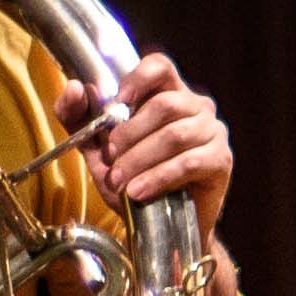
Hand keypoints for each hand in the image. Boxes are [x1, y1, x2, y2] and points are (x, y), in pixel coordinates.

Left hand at [65, 51, 233, 220]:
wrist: (162, 228)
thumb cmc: (135, 181)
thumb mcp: (98, 149)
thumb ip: (79, 118)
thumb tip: (75, 88)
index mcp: (168, 94)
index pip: (160, 66)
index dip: (139, 79)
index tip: (119, 102)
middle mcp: (196, 107)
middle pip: (165, 104)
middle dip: (130, 133)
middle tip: (111, 157)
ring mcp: (212, 132)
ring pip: (175, 135)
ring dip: (141, 159)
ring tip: (121, 181)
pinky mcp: (221, 160)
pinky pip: (189, 162)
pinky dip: (159, 177)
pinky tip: (140, 191)